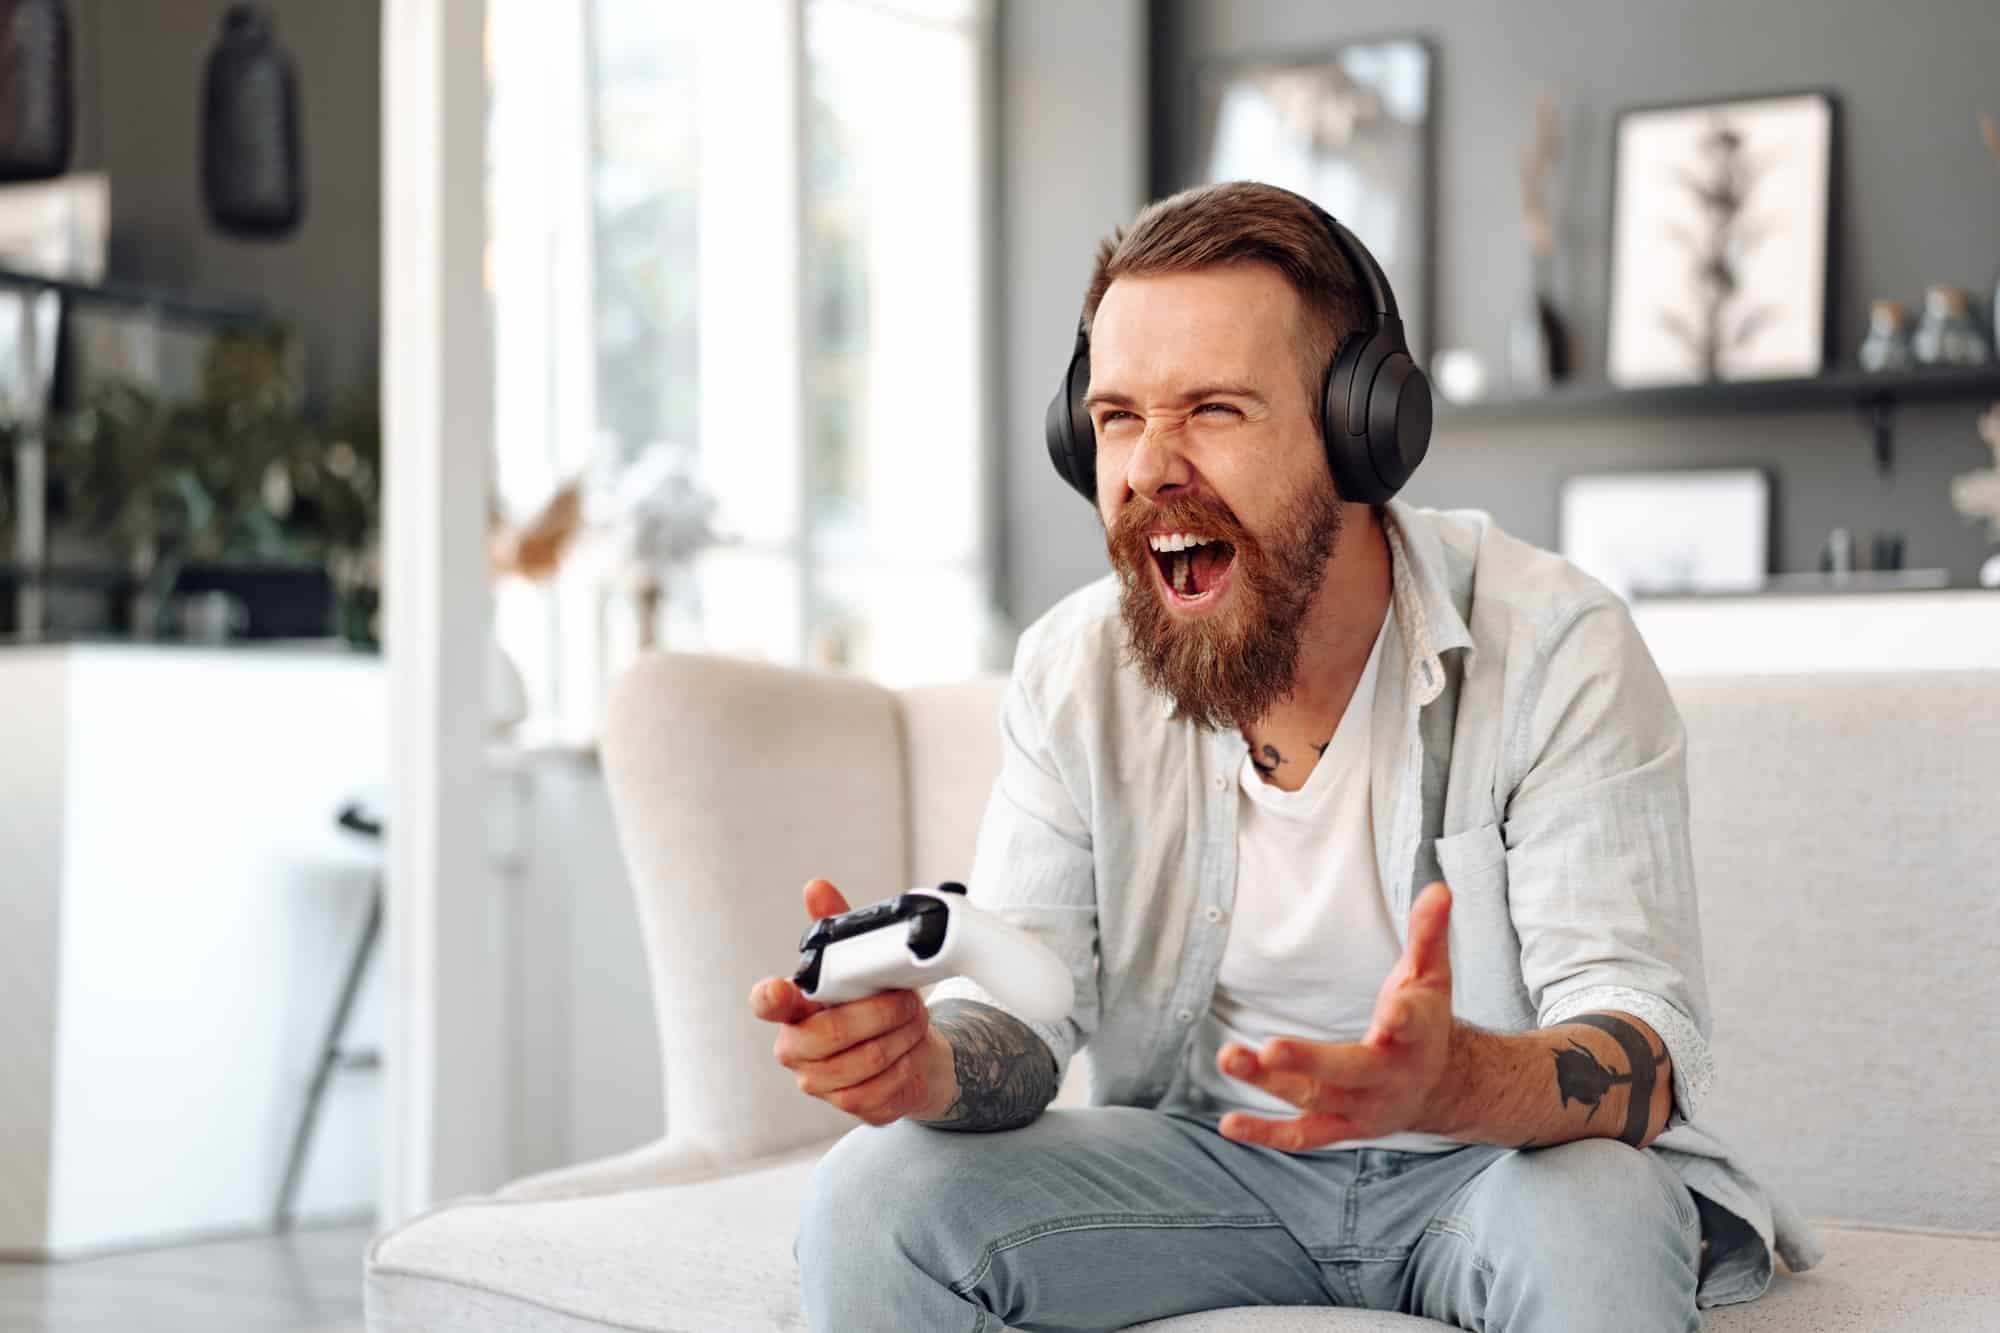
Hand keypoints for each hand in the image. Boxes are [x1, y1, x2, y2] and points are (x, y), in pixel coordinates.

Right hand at [748, 878, 958, 1126]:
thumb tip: (816, 887)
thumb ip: (840, 927)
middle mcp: (797, 1049)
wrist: (913, 1050)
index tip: (779, 989)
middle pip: (831, 1033)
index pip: (766, 1004)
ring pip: (864, 1061)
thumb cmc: (878, 1004)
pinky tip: (911, 1053)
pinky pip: (881, 1089)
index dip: (770, 998)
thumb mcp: (863, 964)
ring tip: (914, 1020)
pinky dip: (907, 1066)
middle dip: (880, 1012)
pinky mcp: (851, 1107)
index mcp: (793, 1009)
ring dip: (901, 1036)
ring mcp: (820, 1083)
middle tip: (907, 999)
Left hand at [1216, 881, 1458, 1151]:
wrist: (1438, 1087)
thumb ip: (1429, 933)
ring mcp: (1362, 1108)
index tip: (1391, 1012)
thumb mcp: (1432, 975)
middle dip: (1309, 1061)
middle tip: (1270, 1048)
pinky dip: (1267, 1133)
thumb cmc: (1425, 1020)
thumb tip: (1438, 887)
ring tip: (1228, 1057)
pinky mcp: (1340, 1126)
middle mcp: (1389, 1078)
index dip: (1403, 1019)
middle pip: (1349, 1071)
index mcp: (1415, 1037)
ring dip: (1270, 1084)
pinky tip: (1228, 1124)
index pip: (1411, 1025)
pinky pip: (1302, 1135)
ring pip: (1315, 1100)